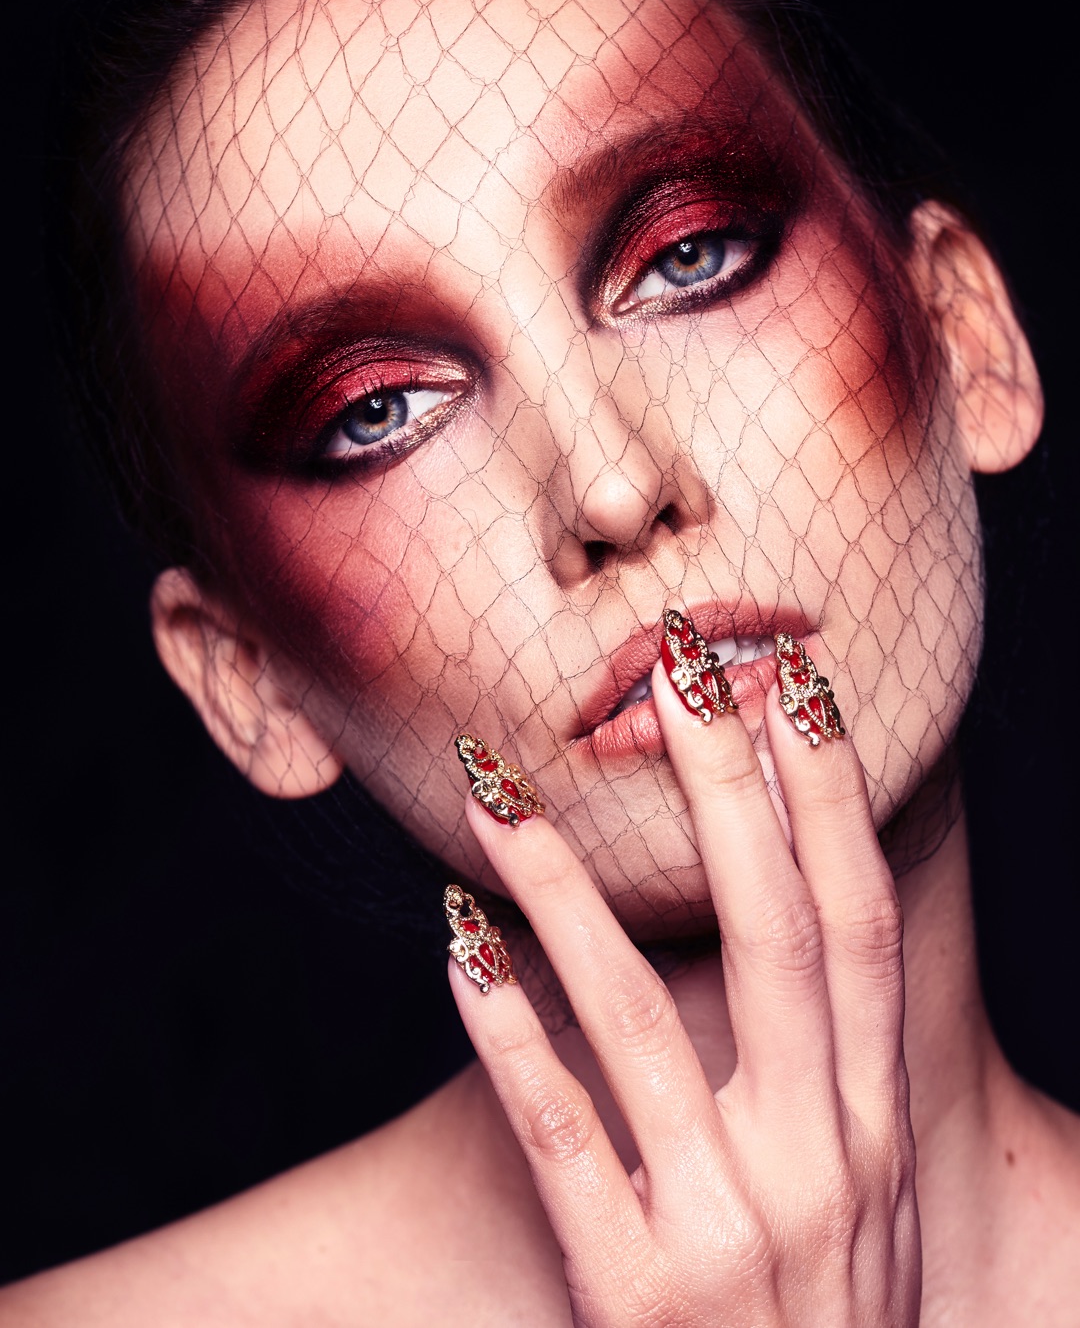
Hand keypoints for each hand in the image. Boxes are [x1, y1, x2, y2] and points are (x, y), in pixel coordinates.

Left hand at [448, 648, 919, 1326]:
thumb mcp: (863, 1202)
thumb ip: (830, 1078)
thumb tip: (785, 933)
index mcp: (873, 1128)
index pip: (859, 928)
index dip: (831, 802)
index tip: (794, 690)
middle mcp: (818, 1162)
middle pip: (773, 935)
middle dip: (729, 791)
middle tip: (680, 669)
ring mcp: (727, 1229)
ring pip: (643, 1016)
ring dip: (566, 892)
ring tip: (502, 796)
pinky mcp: (636, 1295)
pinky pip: (560, 1138)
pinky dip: (509, 1034)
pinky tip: (457, 947)